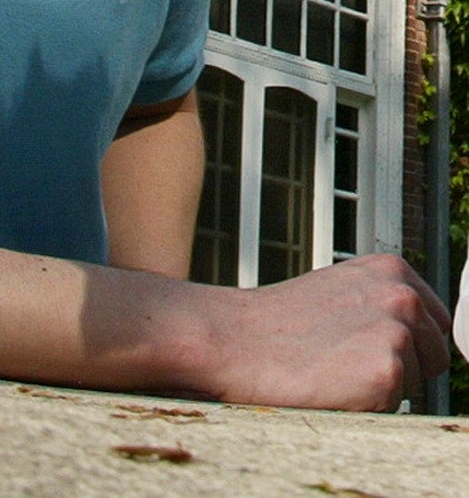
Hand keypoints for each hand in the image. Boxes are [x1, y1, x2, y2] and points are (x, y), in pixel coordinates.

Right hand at [203, 253, 450, 410]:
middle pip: (436, 352)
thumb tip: (418, 327)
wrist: (235, 340)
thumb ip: (384, 300)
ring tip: (338, 365)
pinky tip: (335, 382)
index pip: (433, 320)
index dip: (403, 339)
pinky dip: (371, 402)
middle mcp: (402, 295)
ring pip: (422, 381)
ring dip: (388, 383)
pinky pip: (399, 403)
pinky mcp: (387, 370)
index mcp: (391, 269)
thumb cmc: (282, 322)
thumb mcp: (341, 289)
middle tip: (346, 355)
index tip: (364, 340)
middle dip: (402, 362)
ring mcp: (396, 332)